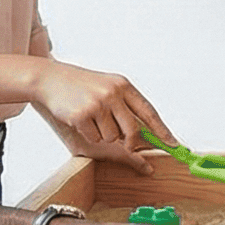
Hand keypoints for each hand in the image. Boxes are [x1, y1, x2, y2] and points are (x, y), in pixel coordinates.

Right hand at [35, 63, 170, 172]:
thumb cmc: (81, 87)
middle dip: (133, 143)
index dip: (162, 130)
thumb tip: (146, 137)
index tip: (174, 144)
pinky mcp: (82, 114)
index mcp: (123, 85)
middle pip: (134, 130)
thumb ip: (126, 109)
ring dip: (103, 135)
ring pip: (112, 137)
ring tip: (91, 118)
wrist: (50, 79)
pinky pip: (95, 137)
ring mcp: (98, 103)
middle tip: (128, 146)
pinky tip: (79, 119)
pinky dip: (89, 134)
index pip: (149, 111)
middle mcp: (113, 93)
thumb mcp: (107, 88)